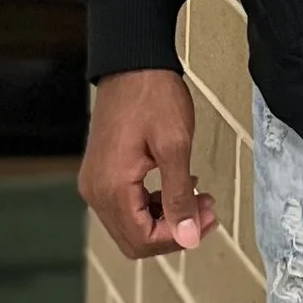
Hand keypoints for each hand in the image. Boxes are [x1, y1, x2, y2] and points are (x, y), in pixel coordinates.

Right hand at [78, 69, 220, 260]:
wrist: (132, 63)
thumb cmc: (152, 96)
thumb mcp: (175, 146)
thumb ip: (180, 197)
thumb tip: (188, 237)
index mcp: (111, 187)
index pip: (144, 239)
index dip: (179, 237)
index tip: (207, 220)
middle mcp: (96, 190)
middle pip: (135, 239)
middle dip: (174, 232)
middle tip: (206, 211)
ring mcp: (96, 182)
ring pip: (131, 225)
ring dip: (165, 219)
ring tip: (197, 198)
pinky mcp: (101, 172)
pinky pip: (125, 206)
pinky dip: (153, 205)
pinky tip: (176, 186)